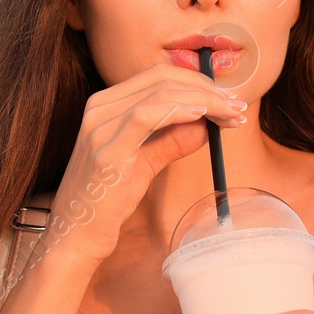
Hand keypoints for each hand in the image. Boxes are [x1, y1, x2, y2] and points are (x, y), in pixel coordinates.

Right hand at [44, 63, 248, 264]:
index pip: (157, 76)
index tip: (228, 101)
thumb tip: (207, 125)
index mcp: (105, 105)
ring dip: (203, 100)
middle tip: (237, 107)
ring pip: (159, 93)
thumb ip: (172, 140)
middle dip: (207, 89)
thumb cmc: (107, 202)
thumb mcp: (146, 163)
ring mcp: (100, 127)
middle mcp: (99, 108)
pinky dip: (178, 110)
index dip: (198, 83)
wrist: (76, 237)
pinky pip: (146, 116)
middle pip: (162, 78)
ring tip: (230, 114)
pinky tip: (202, 116)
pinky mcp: (106, 151)